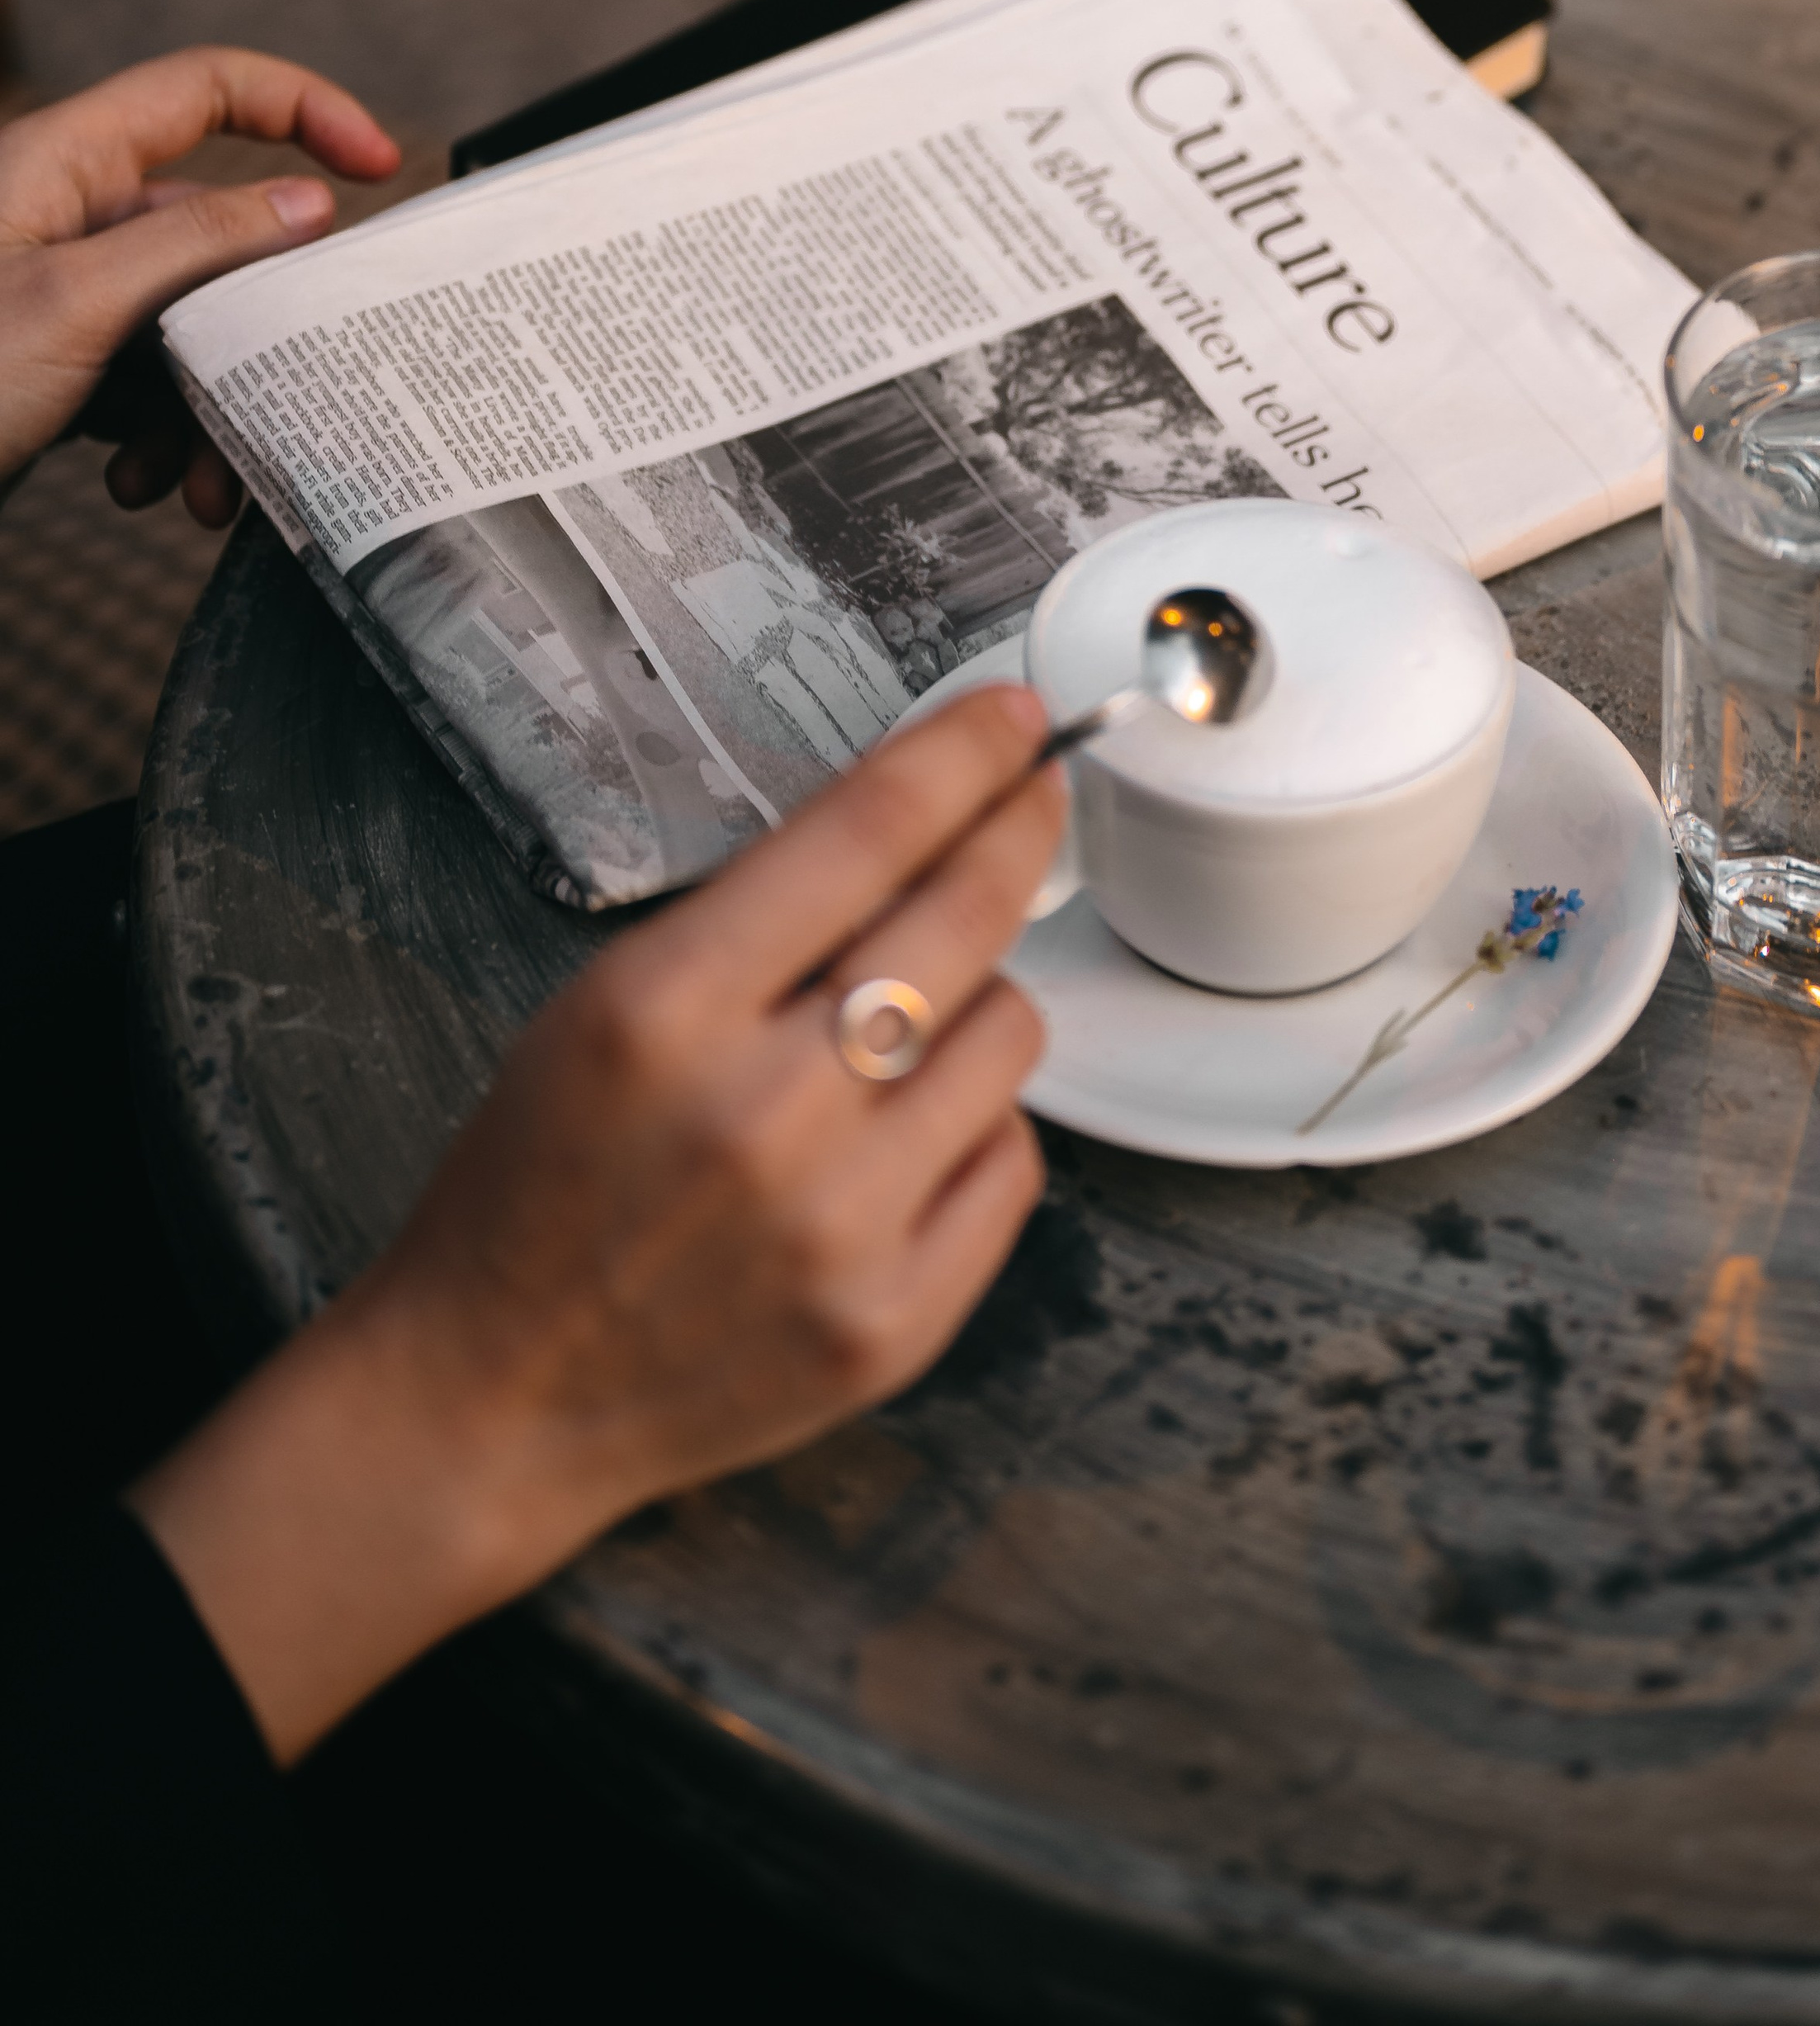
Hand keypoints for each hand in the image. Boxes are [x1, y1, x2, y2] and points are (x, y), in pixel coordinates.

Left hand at [0, 47, 400, 518]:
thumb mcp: (75, 303)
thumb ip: (197, 241)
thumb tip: (305, 204)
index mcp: (66, 161)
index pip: (210, 87)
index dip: (304, 108)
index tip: (379, 164)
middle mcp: (66, 214)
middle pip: (213, 233)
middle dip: (255, 326)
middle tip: (288, 396)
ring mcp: (57, 288)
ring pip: (183, 321)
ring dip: (206, 404)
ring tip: (196, 483)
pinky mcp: (48, 358)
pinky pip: (138, 376)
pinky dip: (154, 433)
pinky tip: (133, 483)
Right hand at [131, 681, 1061, 1762]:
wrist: (490, 1398)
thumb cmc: (533, 1190)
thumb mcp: (598, 1007)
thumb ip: (751, 926)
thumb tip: (911, 827)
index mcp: (667, 1009)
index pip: (864, 833)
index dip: (961, 755)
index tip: (1014, 718)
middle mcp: (764, 1112)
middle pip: (964, 918)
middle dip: (1014, 833)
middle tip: (1032, 801)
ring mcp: (842, 1226)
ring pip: (1010, 1035)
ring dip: (974, 1005)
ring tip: (899, 1036)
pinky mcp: (896, 1320)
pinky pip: (1013, 1160)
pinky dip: (974, 1129)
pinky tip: (902, 1140)